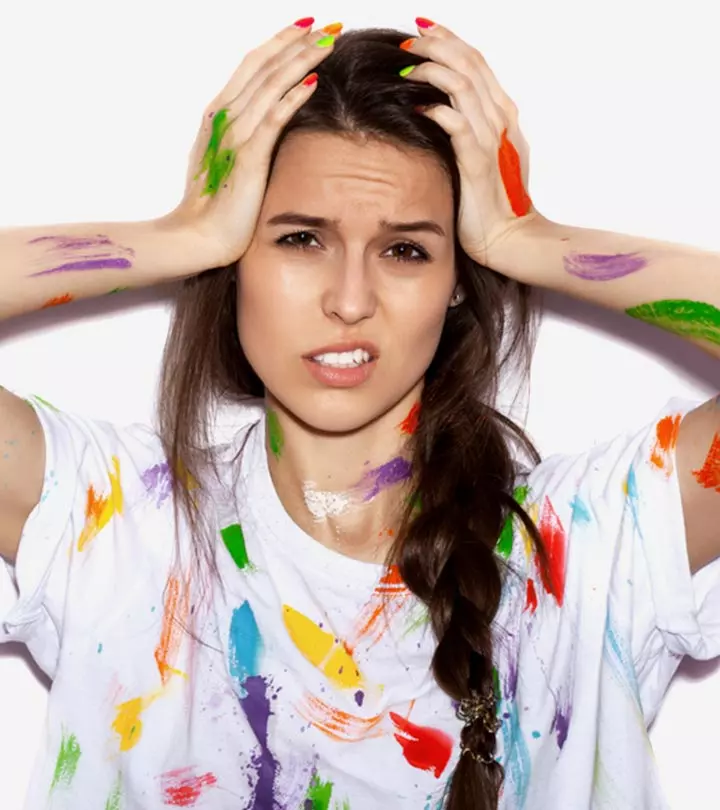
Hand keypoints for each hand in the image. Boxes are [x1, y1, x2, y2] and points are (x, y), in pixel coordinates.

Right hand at [169, 20, 336, 266]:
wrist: (198, 238)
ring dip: (300, 61)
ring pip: (270, 85)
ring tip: (327, 43)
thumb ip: (242, 138)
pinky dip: (292, 99)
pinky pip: (272, 120)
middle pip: (263, 66)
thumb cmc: (214, 206)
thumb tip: (264, 124)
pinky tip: (312, 83)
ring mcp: (234, 135)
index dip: (279, 43)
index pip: (252, 66)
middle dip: (296, 42)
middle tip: (326, 26)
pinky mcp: (247, 157)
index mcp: (218, 114)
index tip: (306, 29)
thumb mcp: (226, 162)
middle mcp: (223, 116)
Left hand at [399, 20, 539, 268]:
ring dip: (432, 70)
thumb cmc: (493, 200)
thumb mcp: (487, 155)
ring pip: (463, 86)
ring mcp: (490, 140)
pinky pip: (457, 126)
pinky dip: (437, 110)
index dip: (451, 39)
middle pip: (469, 65)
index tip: (424, 28)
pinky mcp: (477, 163)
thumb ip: (474, 127)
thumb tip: (446, 106)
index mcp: (503, 114)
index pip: (476, 62)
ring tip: (405, 65)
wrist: (508, 237)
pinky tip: (417, 105)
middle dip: (438, 45)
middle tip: (409, 39)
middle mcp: (500, 120)